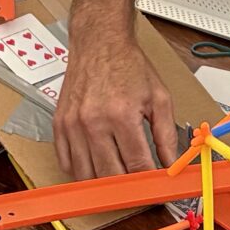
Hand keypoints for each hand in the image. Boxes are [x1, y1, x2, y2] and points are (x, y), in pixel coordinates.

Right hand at [53, 28, 176, 178]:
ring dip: (103, 181)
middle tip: (138, 186)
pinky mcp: (59, 124)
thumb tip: (170, 164)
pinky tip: (95, 164)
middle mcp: (94, 122)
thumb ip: (167, 134)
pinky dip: (80, 170)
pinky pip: (66, 163)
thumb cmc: (128, 66)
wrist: (99, 43)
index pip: (136, 165)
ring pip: (86, 174)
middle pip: (110, 175)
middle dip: (127, 186)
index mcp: (122, 115)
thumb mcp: (159, 97)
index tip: (154, 186)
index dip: (148, 181)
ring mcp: (73, 125)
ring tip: (118, 175)